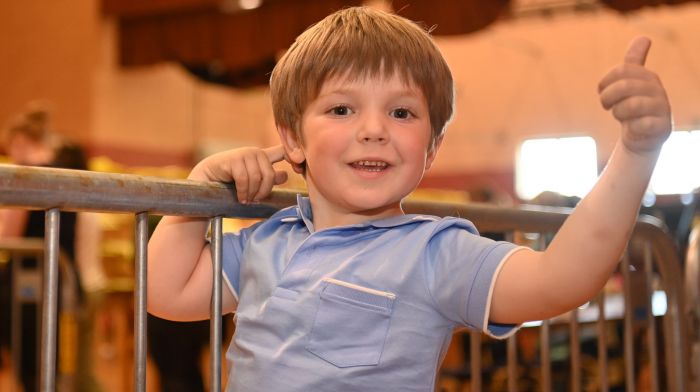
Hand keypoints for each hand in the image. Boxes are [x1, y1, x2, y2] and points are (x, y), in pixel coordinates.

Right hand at [189, 145, 287, 203]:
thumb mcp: (253, 178)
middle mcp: (255, 152)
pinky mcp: (233, 159)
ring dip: (252, 193)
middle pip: (269, 175)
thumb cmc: (231, 179)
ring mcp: (244, 154)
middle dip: (263, 191)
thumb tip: (286, 175)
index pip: (283, 150)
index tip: (299, 166)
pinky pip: (245, 179)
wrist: (207, 177)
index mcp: (263, 156)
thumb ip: (269, 176)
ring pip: (257, 178)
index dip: (293, 156)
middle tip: (255, 200)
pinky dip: (243, 192)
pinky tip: (240, 198)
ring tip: (246, 200)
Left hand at [598, 36, 671, 154]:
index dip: (605, 81)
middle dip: (607, 97)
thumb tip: (644, 37)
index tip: (601, 89)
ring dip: (618, 113)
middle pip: (624, 86)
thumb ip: (634, 62)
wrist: (643, 136)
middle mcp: (658, 90)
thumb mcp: (631, 83)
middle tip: (606, 105)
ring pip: (630, 105)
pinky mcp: (662, 128)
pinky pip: (640, 125)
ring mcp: (663, 109)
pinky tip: (633, 128)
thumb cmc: (633, 106)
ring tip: (621, 116)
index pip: (623, 69)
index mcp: (648, 77)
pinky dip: (630, 128)